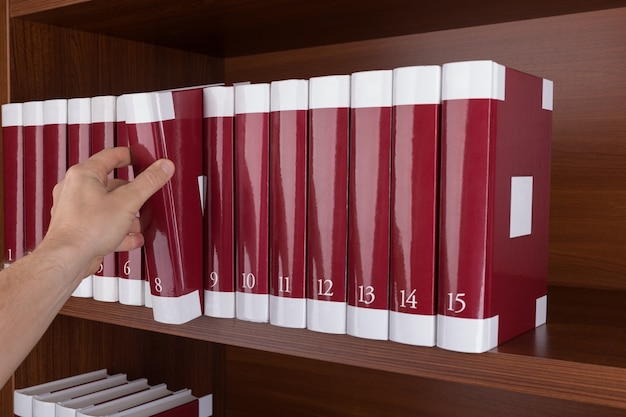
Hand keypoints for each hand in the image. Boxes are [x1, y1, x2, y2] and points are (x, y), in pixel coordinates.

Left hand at [44, 147, 174, 279]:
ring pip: (107, 206)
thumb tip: (163, 167)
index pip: (111, 156)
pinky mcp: (77, 228)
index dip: (130, 156)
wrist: (68, 259)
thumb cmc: (86, 230)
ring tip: (139, 222)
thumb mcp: (127, 202)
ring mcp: (74, 210)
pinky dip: (117, 230)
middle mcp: (75, 189)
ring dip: (126, 214)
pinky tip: (130, 238)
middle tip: (145, 196)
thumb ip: (148, 183)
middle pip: (111, 185)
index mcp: (84, 174)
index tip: (141, 159)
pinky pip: (101, 224)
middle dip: (132, 194)